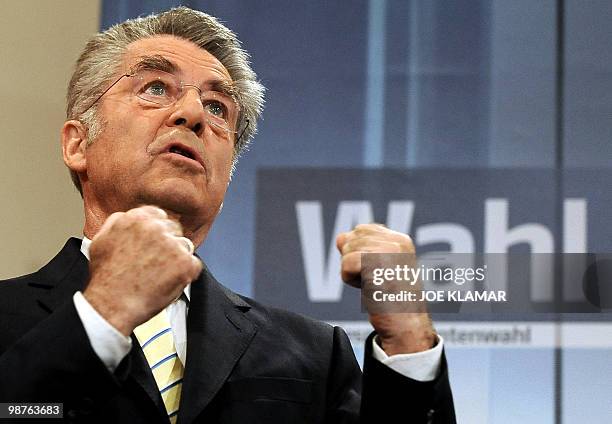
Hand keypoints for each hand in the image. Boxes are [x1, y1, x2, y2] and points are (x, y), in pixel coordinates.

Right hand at [83, 205, 201, 335]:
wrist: (112, 304)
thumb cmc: (106, 278)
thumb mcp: (101, 241)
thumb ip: (118, 224)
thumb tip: (131, 218)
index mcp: (136, 219)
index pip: (158, 216)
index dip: (158, 232)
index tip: (155, 243)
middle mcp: (156, 228)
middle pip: (173, 230)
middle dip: (168, 245)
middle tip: (157, 263)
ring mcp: (172, 244)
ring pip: (184, 246)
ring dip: (177, 258)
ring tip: (159, 275)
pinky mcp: (185, 263)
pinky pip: (194, 264)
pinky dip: (186, 274)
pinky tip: (168, 282)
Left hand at [336, 224, 435, 354]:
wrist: (406, 326)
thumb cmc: (394, 301)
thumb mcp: (380, 267)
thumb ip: (361, 248)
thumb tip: (340, 238)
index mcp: (400, 240)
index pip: (363, 230)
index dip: (359, 251)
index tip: (376, 271)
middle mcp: (396, 241)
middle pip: (352, 238)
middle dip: (354, 261)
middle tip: (375, 280)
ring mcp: (388, 250)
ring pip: (347, 252)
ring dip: (353, 273)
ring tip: (374, 284)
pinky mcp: (377, 263)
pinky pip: (346, 264)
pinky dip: (350, 280)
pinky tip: (369, 288)